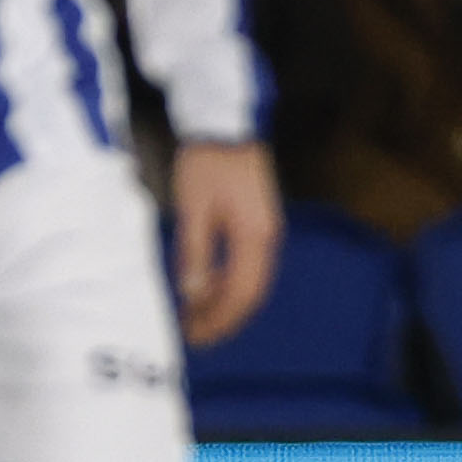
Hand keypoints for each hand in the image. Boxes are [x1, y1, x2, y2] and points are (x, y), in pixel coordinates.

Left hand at [173, 141, 282, 343]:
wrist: (226, 125)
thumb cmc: (207, 163)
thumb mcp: (193, 210)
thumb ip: (195, 254)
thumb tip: (193, 294)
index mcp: (253, 237)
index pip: (240, 294)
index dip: (218, 320)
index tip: (194, 336)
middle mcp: (268, 238)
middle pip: (251, 294)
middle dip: (224, 318)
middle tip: (195, 334)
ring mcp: (268, 230)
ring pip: (253, 282)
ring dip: (227, 302)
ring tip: (197, 314)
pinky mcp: (261, 222)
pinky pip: (251, 266)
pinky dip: (231, 283)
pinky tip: (209, 284)